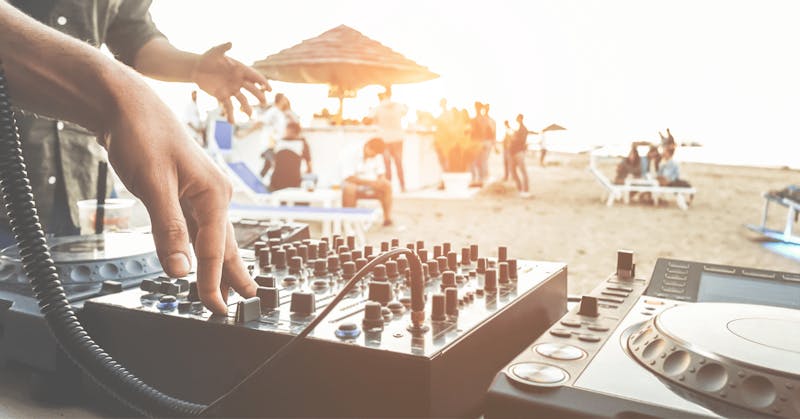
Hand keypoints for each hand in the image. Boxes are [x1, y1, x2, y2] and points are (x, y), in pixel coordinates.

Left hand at [105, 88, 256, 314]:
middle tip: (246, 299)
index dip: (212, 281)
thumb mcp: (154, 185)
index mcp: (214, 193)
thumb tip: (181, 270)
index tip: (214, 307)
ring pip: (212, 236)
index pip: (214, 249)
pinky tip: (199, 256)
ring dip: (219, 262)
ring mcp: (200, 192)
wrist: (126, 105)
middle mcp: (213, 194)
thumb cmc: (143, 135)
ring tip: (231, 284)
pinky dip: (199, 246)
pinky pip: (196, 226)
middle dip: (233, 274)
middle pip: (225, 243)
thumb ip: (169, 230)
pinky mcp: (184, 191)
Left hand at [192, 42, 270, 123]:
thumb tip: (230, 43)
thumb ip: (222, 48)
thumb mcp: (214, 52)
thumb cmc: (207, 58)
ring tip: (249, 116)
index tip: (269, 88)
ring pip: (242, 100)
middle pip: (252, 89)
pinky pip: (229, 106)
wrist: (196, 68)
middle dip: (258, 95)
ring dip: (247, 108)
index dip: (262, 82)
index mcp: (240, 70)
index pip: (254, 76)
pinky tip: (231, 122)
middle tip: (264, 101)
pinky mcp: (223, 96)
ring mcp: (232, 89)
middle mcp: (238, 81)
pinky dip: (230, 114)